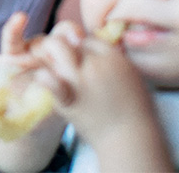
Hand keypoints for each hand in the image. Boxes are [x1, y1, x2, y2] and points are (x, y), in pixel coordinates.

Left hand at [33, 22, 171, 168]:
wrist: (130, 140)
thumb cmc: (134, 108)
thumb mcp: (130, 74)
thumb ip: (110, 55)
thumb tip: (86, 42)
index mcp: (112, 57)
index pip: (88, 39)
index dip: (83, 47)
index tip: (83, 59)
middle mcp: (95, 65)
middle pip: (68, 38)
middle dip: (62, 43)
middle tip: (62, 59)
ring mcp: (79, 81)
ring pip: (56, 49)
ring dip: (51, 54)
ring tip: (54, 68)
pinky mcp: (67, 100)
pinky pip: (50, 81)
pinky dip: (45, 77)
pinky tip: (43, 76)